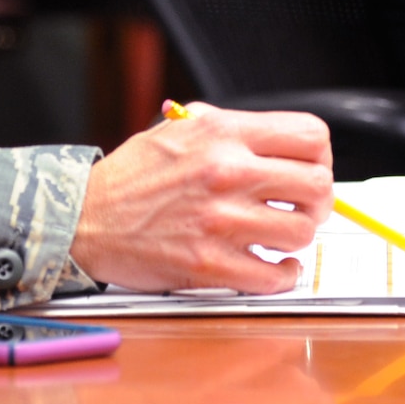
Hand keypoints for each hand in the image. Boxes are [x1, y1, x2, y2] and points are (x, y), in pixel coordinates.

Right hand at [68, 104, 333, 293]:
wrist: (83, 219)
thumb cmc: (131, 177)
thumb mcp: (179, 128)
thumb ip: (229, 128)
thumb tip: (276, 139)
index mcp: (223, 133)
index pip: (310, 135)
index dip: (321, 155)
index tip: (312, 168)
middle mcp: (226, 172)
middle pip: (318, 184)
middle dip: (318, 199)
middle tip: (305, 207)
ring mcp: (219, 220)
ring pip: (302, 231)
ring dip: (299, 237)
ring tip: (283, 236)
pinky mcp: (209, 264)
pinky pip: (273, 276)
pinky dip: (282, 275)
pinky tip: (272, 266)